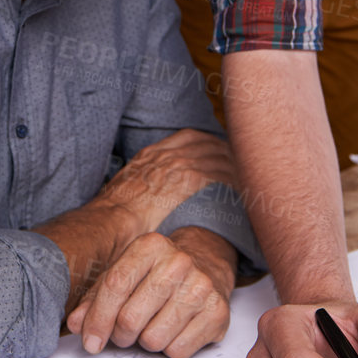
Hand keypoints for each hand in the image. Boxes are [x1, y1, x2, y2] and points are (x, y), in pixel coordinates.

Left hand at [65, 228, 234, 357]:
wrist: (206, 265)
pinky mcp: (217, 312)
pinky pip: (178, 351)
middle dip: (121, 335)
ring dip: (147, 341)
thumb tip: (76, 324)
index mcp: (151, 246)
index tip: (90, 341)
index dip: (97, 319)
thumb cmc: (157, 274)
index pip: (115, 285)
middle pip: (131, 318)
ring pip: (154, 340)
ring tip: (153, 325)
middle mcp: (179, 262)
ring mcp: (202, 287)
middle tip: (126, 331)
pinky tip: (174, 329)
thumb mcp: (124, 274)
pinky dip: (170, 348)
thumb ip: (95, 298)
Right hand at [96, 129, 237, 234]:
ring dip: (234, 166)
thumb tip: (150, 197)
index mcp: (151, 154)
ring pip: (216, 156)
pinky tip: (241, 189)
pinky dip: (232, 180)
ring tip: (247, 177)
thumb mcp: (126, 190)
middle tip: (240, 162)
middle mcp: (166, 155)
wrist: (111, 221)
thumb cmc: (115, 214)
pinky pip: (219, 173)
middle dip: (226, 151)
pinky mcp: (187, 180)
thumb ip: (142, 185)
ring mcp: (177, 165)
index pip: (189, 137)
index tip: (219, 150)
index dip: (208, 142)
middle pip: (207, 143)